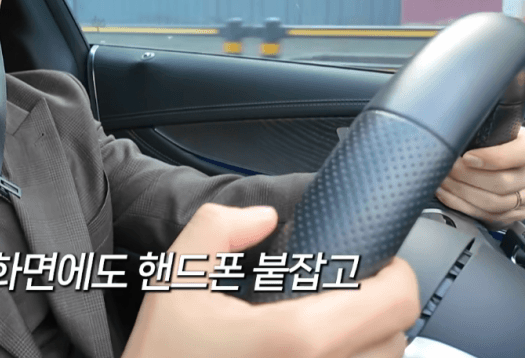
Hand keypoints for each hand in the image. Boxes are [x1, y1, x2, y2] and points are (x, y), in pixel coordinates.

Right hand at [121, 204, 419, 357]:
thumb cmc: (165, 354)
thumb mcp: (176, 278)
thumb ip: (218, 229)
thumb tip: (264, 218)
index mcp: (296, 338)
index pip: (394, 304)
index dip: (396, 274)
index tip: (377, 261)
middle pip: (397, 336)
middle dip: (383, 303)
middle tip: (354, 285)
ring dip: (371, 337)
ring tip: (336, 318)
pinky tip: (321, 347)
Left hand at [436, 126, 524, 226]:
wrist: (516, 162)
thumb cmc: (502, 142)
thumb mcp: (500, 132)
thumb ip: (487, 136)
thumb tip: (457, 135)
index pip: (513, 156)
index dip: (488, 158)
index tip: (465, 156)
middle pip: (499, 183)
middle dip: (465, 176)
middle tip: (445, 168)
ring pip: (493, 203)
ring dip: (460, 193)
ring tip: (442, 180)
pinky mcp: (516, 213)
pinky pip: (489, 216)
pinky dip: (463, 206)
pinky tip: (446, 194)